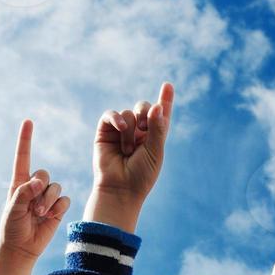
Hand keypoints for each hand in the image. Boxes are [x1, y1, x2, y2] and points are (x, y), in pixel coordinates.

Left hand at [0, 120, 69, 261]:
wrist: (22, 247)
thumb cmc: (12, 227)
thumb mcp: (13, 209)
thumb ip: (24, 192)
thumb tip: (39, 181)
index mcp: (19, 182)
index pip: (23, 157)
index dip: (26, 139)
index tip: (28, 121)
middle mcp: (34, 186)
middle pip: (44, 173)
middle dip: (41, 189)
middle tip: (33, 207)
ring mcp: (47, 197)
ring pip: (56, 187)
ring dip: (48, 201)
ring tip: (40, 215)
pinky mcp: (58, 208)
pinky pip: (64, 200)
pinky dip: (57, 208)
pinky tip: (50, 217)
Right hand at [87, 82, 173, 230]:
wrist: (120, 188)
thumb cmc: (141, 174)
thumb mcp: (155, 151)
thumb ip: (157, 128)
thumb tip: (157, 106)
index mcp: (154, 136)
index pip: (161, 114)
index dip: (165, 99)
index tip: (168, 85)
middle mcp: (138, 131)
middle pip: (144, 106)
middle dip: (145, 113)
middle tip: (143, 129)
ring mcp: (121, 130)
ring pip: (129, 113)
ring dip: (129, 131)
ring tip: (127, 151)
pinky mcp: (105, 131)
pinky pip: (111, 115)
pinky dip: (116, 118)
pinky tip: (121, 127)